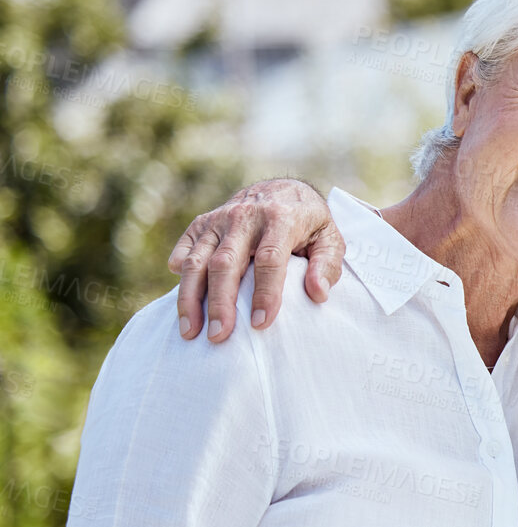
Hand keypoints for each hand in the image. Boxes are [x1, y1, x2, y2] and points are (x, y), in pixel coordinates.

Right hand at [167, 178, 343, 341]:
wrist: (283, 190)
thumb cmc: (310, 224)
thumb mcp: (330, 239)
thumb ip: (327, 266)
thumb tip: (318, 294)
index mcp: (281, 218)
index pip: (270, 259)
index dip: (265, 293)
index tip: (261, 324)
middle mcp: (246, 216)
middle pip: (226, 263)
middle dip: (220, 302)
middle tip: (219, 335)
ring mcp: (219, 219)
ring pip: (197, 260)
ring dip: (190, 297)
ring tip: (190, 331)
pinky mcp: (202, 223)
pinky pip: (185, 248)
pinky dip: (179, 273)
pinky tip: (180, 302)